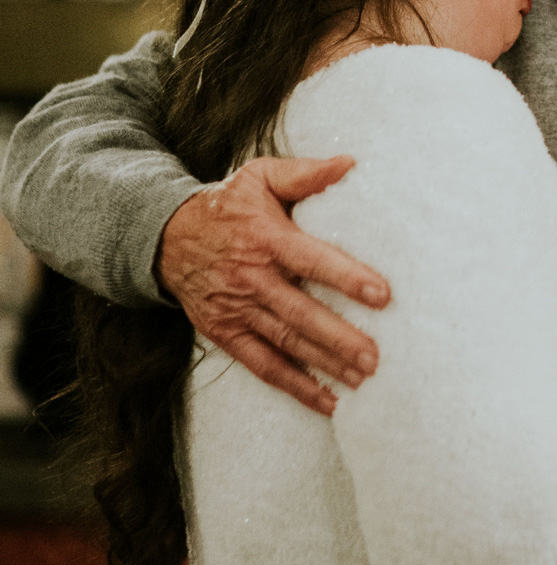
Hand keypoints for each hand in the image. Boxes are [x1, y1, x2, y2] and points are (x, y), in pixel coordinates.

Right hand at [156, 156, 390, 415]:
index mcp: (266, 238)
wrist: (167, 237)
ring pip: (286, 343)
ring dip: (325, 364)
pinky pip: (263, 366)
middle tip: (376, 356)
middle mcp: (252, 278)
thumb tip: (350, 163)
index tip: (381, 295)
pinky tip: (328, 401)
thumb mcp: (260, 176)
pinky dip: (295, 386)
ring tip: (363, 379)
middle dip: (340, 337)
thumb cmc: (228, 205)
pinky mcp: (225, 333)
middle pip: (301, 313)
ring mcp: (236, 310)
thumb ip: (305, 174)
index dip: (346, 277)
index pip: (311, 260)